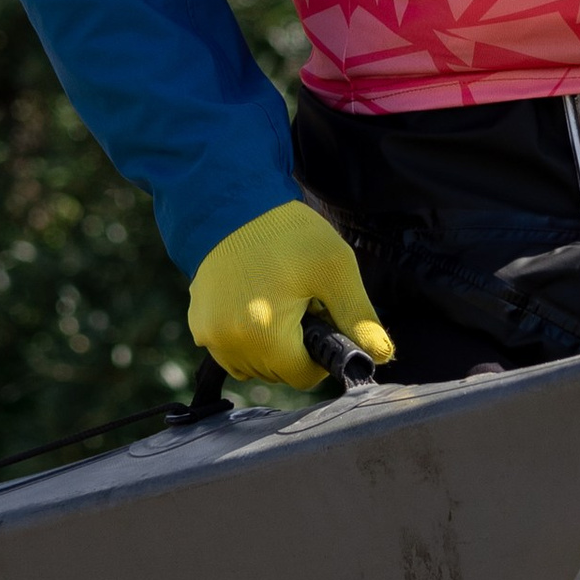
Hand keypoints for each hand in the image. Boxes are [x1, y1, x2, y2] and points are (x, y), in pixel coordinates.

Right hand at [186, 199, 394, 387]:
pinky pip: (230, 350)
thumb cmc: (286, 233)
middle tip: (300, 304)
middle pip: (278, 373)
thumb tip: (382, 356)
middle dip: (295, 347)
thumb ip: (359, 318)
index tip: (322, 319)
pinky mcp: (198, 324)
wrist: (233, 203)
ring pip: (253, 366)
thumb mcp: (334, 269)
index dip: (320, 353)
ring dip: (270, 346)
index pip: (304, 376)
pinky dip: (247, 337)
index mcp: (264, 335)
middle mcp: (230, 343)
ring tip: (277, 302)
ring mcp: (209, 335)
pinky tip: (255, 302)